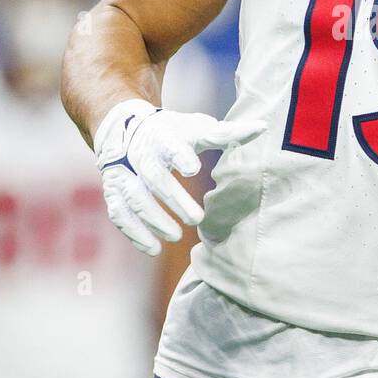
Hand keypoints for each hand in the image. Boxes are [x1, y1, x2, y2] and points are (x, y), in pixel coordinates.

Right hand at [94, 99, 263, 254]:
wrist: (125, 129)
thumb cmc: (171, 132)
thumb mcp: (196, 128)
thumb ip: (226, 133)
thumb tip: (262, 128)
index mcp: (161, 136)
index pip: (169, 145)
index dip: (180, 156)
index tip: (194, 169)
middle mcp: (139, 155)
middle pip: (153, 178)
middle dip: (174, 198)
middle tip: (196, 218)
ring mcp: (123, 174)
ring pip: (134, 198)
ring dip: (153, 220)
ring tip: (176, 236)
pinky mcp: (114, 192)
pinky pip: (119, 214)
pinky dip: (134, 233)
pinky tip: (153, 249)